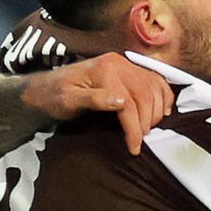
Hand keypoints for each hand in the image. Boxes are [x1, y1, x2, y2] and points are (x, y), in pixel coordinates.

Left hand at [22, 52, 173, 154]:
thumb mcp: (68, 101)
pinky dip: (163, 95)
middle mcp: (119, 62)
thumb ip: (94, 100)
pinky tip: (163, 111)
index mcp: (105, 69)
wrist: (47, 87)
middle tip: (140, 141)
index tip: (134, 148)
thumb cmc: (55, 97)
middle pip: (145, 94)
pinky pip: (155, 80)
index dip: (134, 127)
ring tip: (147, 130)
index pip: (129, 102)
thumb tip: (122, 102)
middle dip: (146, 122)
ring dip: (156, 111)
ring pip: (154, 87)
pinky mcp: (129, 69)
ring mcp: (126, 64)